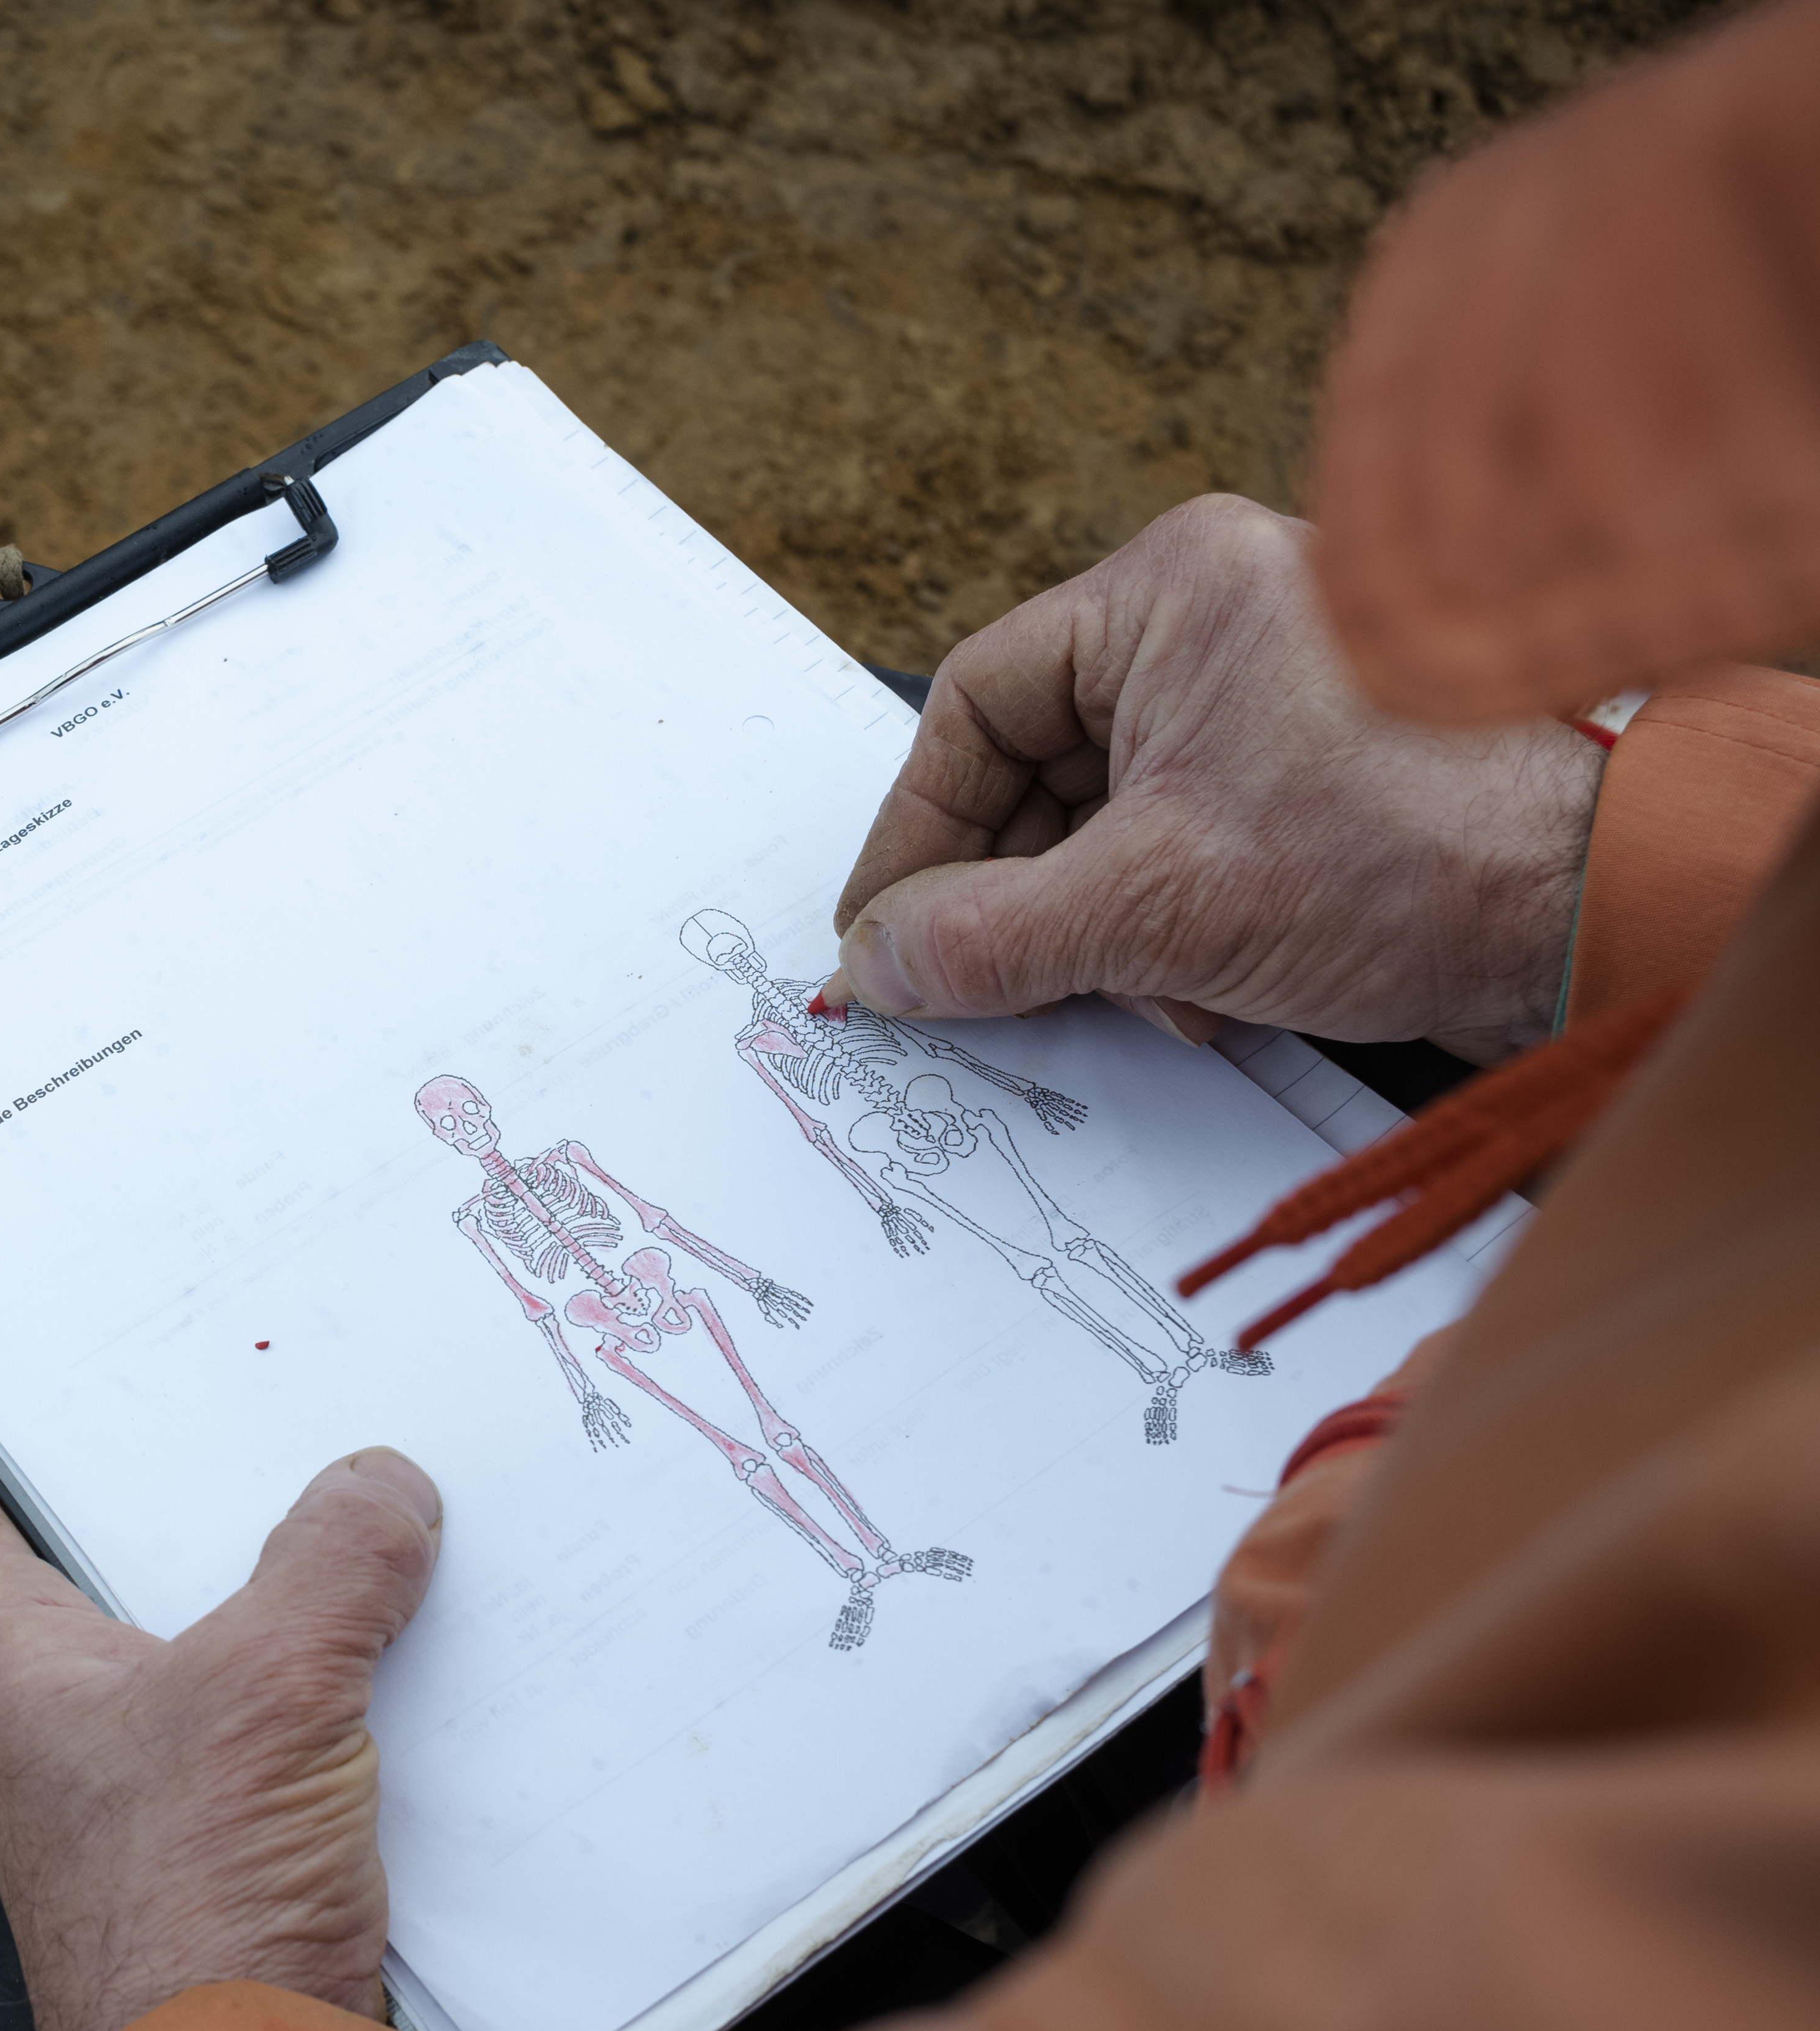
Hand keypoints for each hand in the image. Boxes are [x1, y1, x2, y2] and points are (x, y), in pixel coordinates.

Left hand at [0, 1437, 442, 2030]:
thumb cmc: (193, 1909)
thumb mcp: (270, 1692)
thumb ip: (330, 1566)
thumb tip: (382, 1485)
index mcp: (8, 1659)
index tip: (66, 1355)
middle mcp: (57, 1716)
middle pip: (111, 1558)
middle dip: (198, 1485)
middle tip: (285, 1395)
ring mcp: (142, 1783)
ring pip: (214, 1638)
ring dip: (291, 1584)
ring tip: (381, 1494)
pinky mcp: (229, 1840)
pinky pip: (281, 1721)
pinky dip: (342, 1676)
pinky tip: (425, 1636)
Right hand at [828, 495, 1604, 1065]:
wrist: (1599, 906)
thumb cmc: (1411, 853)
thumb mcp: (1155, 906)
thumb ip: (987, 937)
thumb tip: (873, 968)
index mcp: (1172, 592)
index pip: (977, 703)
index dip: (915, 831)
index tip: (880, 932)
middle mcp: (1215, 626)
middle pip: (1035, 770)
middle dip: (1015, 896)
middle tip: (976, 988)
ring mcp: (1265, 703)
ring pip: (1101, 825)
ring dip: (1094, 932)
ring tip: (1137, 994)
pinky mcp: (1305, 783)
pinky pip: (1172, 852)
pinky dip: (1160, 936)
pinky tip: (1201, 996)